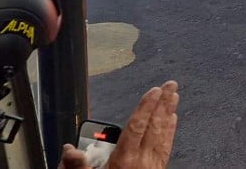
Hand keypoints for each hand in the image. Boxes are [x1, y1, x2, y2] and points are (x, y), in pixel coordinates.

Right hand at [56, 81, 179, 168]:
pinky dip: (169, 133)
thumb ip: (77, 166)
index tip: (154, 91)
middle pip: (155, 127)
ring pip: (163, 135)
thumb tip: (70, 150)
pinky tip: (172, 123)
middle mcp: (142, 162)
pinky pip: (166, 148)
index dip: (146, 107)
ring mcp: (152, 167)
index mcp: (124, 161)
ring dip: (169, 114)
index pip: (137, 127)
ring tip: (174, 98)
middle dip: (163, 104)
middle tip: (171, 85)